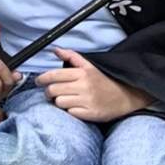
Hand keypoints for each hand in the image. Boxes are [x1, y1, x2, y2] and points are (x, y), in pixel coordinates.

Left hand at [35, 48, 152, 122]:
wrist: (125, 96)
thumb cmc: (104, 81)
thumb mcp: (89, 66)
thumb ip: (71, 56)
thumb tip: (56, 50)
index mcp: (82, 73)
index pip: (54, 75)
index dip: (42, 78)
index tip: (39, 81)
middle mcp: (84, 86)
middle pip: (54, 90)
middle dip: (48, 91)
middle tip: (51, 92)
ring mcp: (88, 101)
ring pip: (60, 102)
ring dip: (58, 101)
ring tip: (64, 99)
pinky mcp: (91, 114)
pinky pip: (70, 113)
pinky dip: (69, 110)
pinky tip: (74, 106)